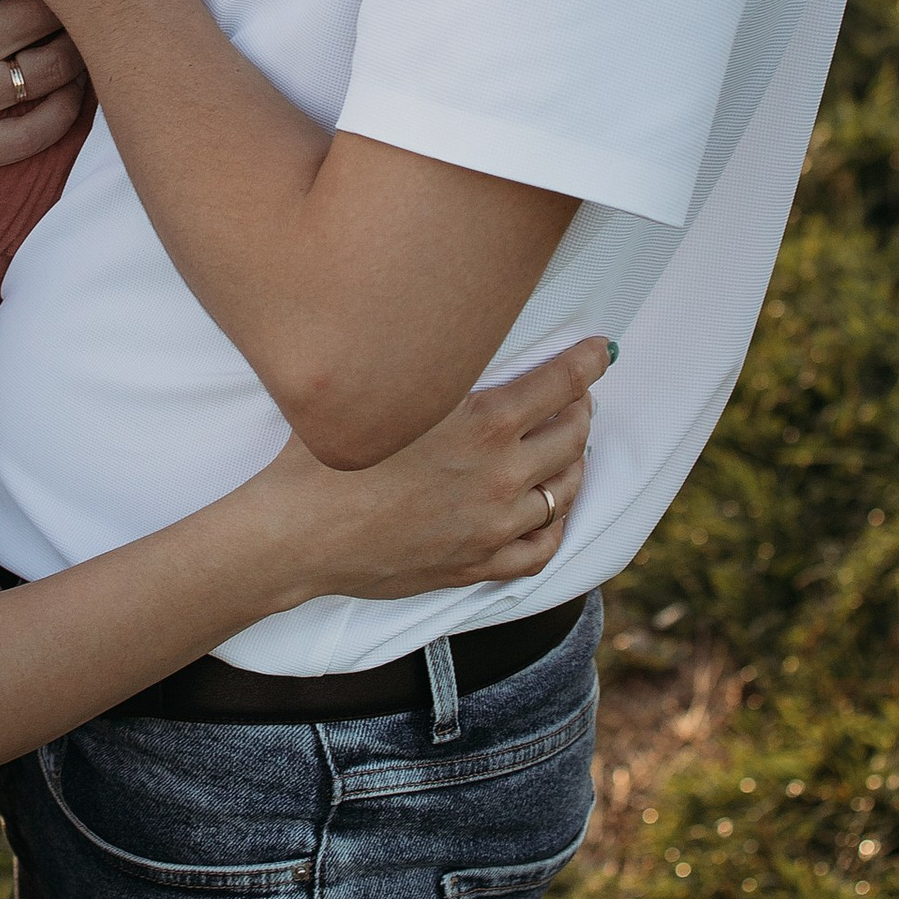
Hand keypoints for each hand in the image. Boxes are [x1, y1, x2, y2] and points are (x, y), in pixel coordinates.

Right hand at [243, 337, 606, 603]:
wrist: (298, 534)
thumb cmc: (324, 454)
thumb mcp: (381, 393)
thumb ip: (429, 369)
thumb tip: (450, 335)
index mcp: (481, 422)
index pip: (560, 384)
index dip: (587, 363)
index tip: (600, 351)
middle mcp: (499, 473)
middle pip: (572, 434)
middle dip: (581, 409)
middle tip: (576, 397)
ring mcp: (494, 525)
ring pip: (565, 491)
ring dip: (573, 463)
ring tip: (567, 448)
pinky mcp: (479, 564)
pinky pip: (542, 549)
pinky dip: (555, 525)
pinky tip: (549, 511)